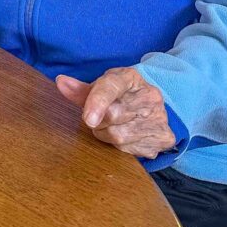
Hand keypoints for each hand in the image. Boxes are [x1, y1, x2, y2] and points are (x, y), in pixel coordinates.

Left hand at [56, 68, 175, 158]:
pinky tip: (127, 136)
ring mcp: (160, 117)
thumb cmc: (119, 96)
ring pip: (120, 135)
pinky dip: (123, 147)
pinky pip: (133, 149)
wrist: (151, 108)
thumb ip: (80, 90)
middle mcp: (150, 95)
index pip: (111, 86)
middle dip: (98, 121)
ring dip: (107, 135)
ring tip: (111, 127)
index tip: (87, 119)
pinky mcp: (165, 137)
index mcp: (130, 77)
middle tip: (97, 120)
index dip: (97, 102)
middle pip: (113, 114)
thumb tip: (61, 82)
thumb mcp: (101, 88)